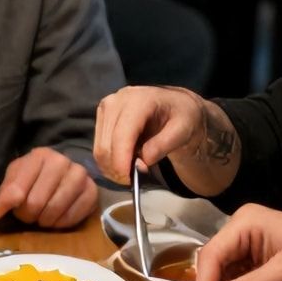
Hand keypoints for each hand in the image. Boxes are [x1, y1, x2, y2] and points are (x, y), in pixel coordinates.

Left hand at [0, 147, 97, 226]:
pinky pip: (72, 217)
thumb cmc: (35, 176)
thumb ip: (5, 193)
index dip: (8, 206)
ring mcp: (80, 176)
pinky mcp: (92, 192)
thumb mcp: (16, 178)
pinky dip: (60, 224)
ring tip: (41, 217)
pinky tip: (56, 219)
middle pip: (36, 203)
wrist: (64, 173)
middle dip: (27, 215)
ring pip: (54, 211)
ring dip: (44, 220)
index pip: (18, 189)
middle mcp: (62, 162)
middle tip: (27, 215)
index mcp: (40, 156)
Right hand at [93, 85, 212, 184]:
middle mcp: (117, 100)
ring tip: (130, 172)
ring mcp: (107, 107)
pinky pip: (98, 146)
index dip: (121, 160)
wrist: (175, 105)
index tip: (128, 180)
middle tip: (132, 180)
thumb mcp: (183, 130)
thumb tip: (141, 163)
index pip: (122, 135)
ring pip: (99, 148)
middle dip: (116, 168)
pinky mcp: (102, 115)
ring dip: (111, 167)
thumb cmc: (182, 117)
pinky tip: (124, 162)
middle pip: (106, 145)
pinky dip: (108, 160)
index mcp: (139, 100)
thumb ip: (164, 145)